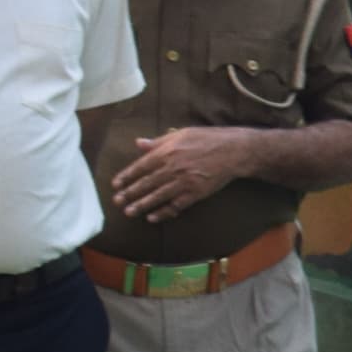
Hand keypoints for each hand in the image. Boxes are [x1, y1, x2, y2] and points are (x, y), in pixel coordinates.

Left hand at [109, 125, 257, 221]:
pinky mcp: (196, 193)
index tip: (115, 184)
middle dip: (130, 193)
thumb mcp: (182, 134)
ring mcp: (184, 182)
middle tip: (117, 201)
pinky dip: (164, 212)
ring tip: (129, 212)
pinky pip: (176, 205)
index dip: (127, 176)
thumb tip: (139, 143)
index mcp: (167, 152)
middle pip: (146, 183)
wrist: (235, 151)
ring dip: (142, 205)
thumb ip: (159, 141)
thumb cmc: (209, 139)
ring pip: (158, 196)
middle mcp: (173, 167)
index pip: (141, 166)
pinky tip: (153, 217)